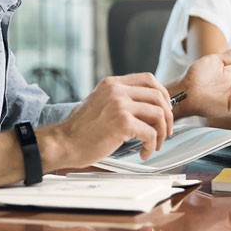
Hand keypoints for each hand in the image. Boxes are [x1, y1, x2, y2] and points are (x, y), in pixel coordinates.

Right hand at [41, 73, 172, 168]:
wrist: (63, 143)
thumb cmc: (80, 130)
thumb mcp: (100, 103)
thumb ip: (120, 99)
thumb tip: (147, 107)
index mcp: (112, 83)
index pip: (149, 79)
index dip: (163, 95)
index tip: (165, 110)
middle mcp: (117, 90)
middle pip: (158, 95)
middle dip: (168, 115)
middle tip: (165, 131)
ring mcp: (120, 105)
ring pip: (158, 113)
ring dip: (161, 132)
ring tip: (154, 144)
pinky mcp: (122, 123)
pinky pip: (150, 133)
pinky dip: (151, 145)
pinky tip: (144, 152)